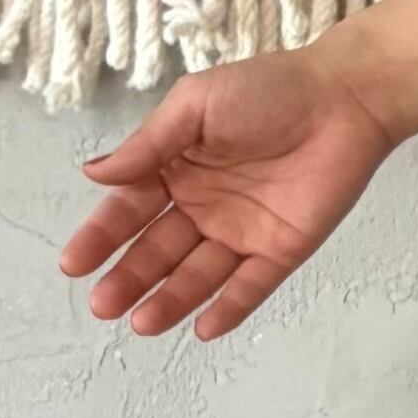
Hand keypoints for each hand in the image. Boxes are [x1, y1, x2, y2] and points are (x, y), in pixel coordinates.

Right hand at [59, 48, 397, 339]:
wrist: (344, 98)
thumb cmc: (267, 90)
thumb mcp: (195, 106)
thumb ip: (148, 145)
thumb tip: (92, 174)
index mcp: (175, 169)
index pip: (129, 210)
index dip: (101, 237)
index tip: (73, 264)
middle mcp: (202, 206)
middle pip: (158, 251)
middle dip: (129, 278)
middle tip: (103, 304)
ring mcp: (241, 231)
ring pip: (198, 274)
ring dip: (170, 299)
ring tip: (141, 323)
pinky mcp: (281, 250)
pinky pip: (250, 285)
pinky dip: (229, 307)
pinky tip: (203, 327)